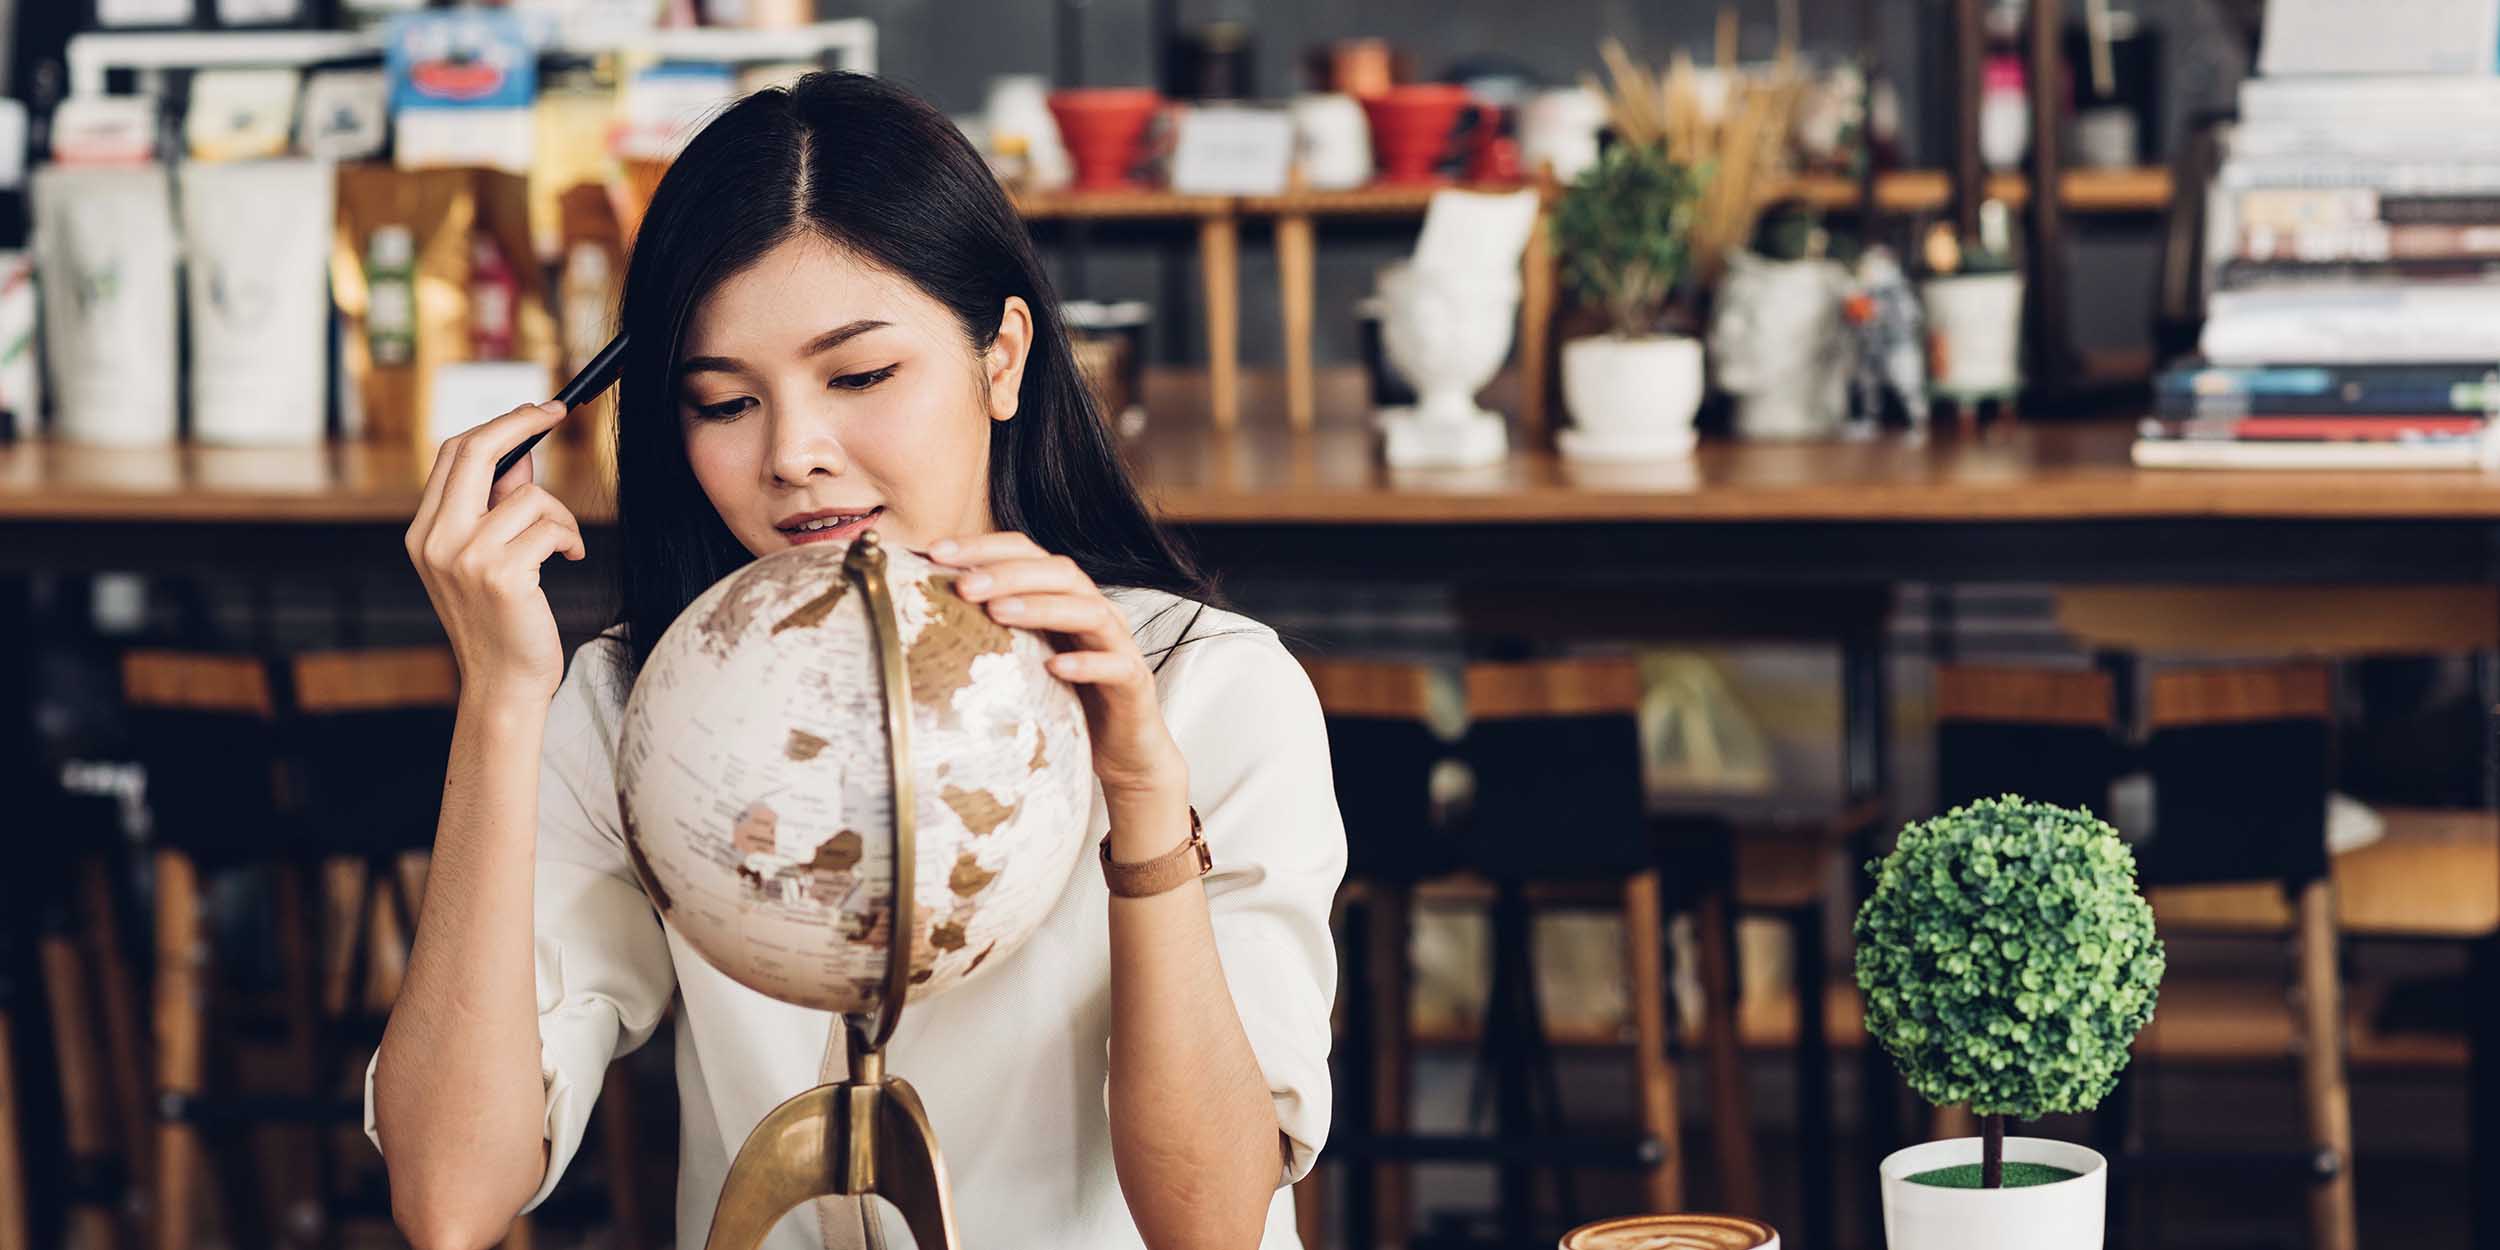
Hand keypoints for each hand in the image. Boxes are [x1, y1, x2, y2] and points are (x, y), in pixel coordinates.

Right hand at [405, 402, 586, 709]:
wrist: (504, 683)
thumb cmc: (503, 620)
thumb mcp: (488, 556)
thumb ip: (497, 506)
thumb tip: (522, 451)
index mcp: (424, 533)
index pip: (453, 454)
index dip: (496, 426)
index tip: (532, 412)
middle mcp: (436, 540)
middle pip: (476, 451)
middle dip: (521, 422)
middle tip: (555, 412)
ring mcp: (465, 556)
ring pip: (530, 496)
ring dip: (561, 517)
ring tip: (563, 548)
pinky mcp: (501, 574)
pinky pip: (550, 527)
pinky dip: (570, 539)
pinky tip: (568, 561)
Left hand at [932, 532, 1184, 801]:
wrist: (1123, 752)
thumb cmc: (1064, 701)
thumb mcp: (1021, 658)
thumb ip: (989, 630)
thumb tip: (922, 614)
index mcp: (1064, 597)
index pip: (1028, 553)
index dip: (984, 546)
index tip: (935, 551)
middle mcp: (1095, 611)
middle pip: (1060, 572)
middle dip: (1009, 573)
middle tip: (964, 586)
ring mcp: (1118, 644)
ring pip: (1089, 610)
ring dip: (1042, 607)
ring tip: (998, 613)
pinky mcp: (1134, 683)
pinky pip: (1115, 665)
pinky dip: (1087, 662)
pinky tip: (1055, 668)